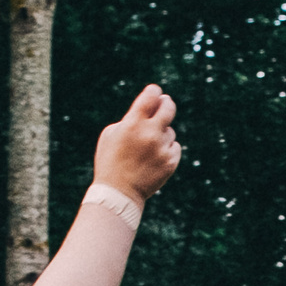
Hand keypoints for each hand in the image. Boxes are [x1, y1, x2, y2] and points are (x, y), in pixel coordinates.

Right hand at [94, 84, 180, 202]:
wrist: (118, 193)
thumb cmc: (110, 161)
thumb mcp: (111, 134)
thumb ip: (130, 118)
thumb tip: (149, 107)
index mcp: (132, 123)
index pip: (151, 95)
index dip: (153, 92)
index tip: (154, 94)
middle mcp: (150, 133)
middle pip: (168, 107)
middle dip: (166, 103)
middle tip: (164, 104)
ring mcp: (161, 148)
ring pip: (169, 131)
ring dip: (161, 135)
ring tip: (147, 149)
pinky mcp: (170, 162)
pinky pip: (174, 147)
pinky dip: (166, 150)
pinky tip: (154, 159)